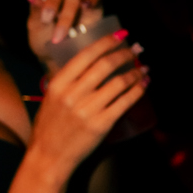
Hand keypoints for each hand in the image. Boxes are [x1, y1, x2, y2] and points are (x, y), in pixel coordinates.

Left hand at [25, 0, 104, 63]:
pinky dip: (90, 1)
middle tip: (47, 19)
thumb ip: (35, 11)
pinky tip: (85, 8)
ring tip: (61, 34)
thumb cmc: (44, 39)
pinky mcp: (94, 5)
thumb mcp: (35, 26)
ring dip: (66, 14)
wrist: (60, 57)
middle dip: (52, 2)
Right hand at [29, 31, 147, 181]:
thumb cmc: (50, 126)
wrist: (49, 157)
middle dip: (124, 54)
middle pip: (105, 65)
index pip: (86, 55)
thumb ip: (67, 80)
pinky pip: (125, 102)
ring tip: (143, 68)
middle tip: (135, 50)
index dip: (106, 42)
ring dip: (135, 72)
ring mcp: (87, 110)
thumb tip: (91, 61)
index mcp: (58, 84)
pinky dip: (137, 90)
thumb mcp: (51, 97)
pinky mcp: (101, 125)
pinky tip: (143, 84)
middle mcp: (72, 94)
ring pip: (118, 83)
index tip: (119, 36)